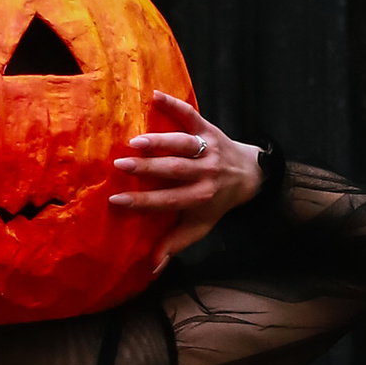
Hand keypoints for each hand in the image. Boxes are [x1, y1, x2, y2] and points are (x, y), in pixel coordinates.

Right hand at [111, 90, 265, 259]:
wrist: (250, 174)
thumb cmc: (217, 202)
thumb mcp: (200, 225)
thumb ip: (176, 243)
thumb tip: (153, 268)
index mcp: (201, 197)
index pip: (169, 201)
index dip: (142, 203)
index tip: (115, 202)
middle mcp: (206, 172)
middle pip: (176, 170)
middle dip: (148, 168)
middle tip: (120, 165)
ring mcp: (209, 148)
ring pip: (184, 144)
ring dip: (160, 142)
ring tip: (134, 141)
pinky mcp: (209, 129)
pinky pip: (192, 116)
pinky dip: (175, 105)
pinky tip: (155, 96)